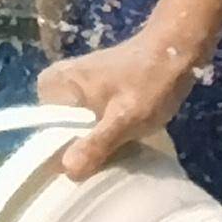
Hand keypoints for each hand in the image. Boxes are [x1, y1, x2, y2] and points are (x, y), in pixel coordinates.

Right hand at [32, 20, 205, 177]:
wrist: (176, 50)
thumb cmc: (150, 80)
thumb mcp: (125, 117)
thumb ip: (96, 143)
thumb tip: (68, 171)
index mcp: (53, 86)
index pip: (45, 137)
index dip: (68, 156)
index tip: (95, 165)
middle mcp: (55, 85)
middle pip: (60, 136)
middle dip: (84, 150)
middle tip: (113, 154)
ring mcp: (73, 88)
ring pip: (76, 132)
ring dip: (96, 144)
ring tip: (121, 147)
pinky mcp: (90, 93)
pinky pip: (87, 124)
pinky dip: (103, 134)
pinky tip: (122, 138)